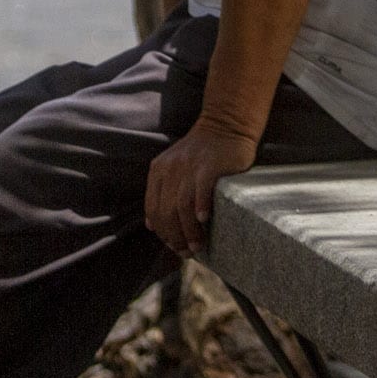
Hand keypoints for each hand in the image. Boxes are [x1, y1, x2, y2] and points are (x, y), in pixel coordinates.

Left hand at [144, 121, 259, 257]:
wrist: (225, 124)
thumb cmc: (203, 153)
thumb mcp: (173, 168)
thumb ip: (160, 193)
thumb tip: (151, 225)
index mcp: (159, 171)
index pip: (153, 209)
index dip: (162, 232)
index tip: (174, 247)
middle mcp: (170, 169)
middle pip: (166, 211)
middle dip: (175, 237)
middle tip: (187, 253)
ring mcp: (189, 166)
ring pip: (182, 206)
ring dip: (188, 230)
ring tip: (197, 247)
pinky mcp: (210, 165)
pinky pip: (201, 189)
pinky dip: (200, 206)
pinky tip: (203, 220)